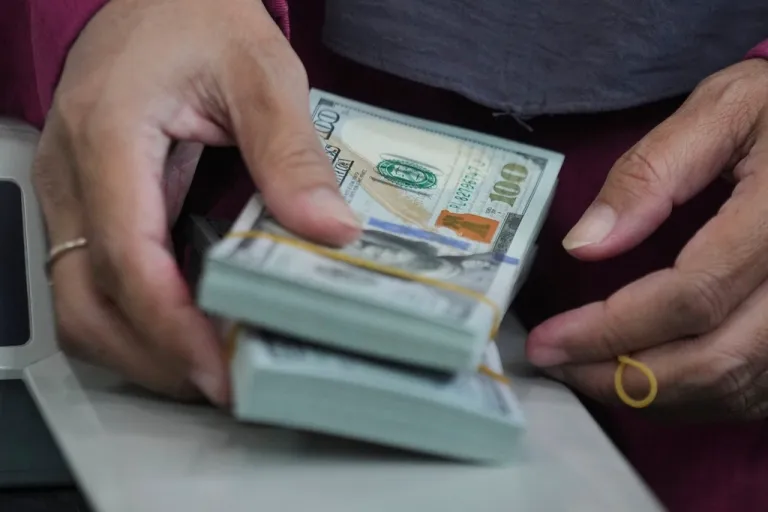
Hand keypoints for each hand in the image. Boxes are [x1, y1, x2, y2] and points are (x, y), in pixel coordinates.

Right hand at [32, 0, 359, 404]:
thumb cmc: (195, 15)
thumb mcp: (260, 73)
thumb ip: (290, 153)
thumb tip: (326, 229)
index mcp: (107, 135)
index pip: (126, 257)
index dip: (170, 325)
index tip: (218, 366)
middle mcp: (72, 172)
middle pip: (86, 301)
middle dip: (153, 356)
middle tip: (222, 380)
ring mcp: (71, 191)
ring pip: (81, 301)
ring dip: (142, 346)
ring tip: (209, 363)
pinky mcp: (88, 202)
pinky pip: (96, 279)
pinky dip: (139, 317)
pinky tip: (189, 323)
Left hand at [526, 58, 767, 418]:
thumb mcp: (720, 111)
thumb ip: (651, 173)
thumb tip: (584, 245)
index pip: (692, 295)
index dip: (612, 329)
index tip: (547, 340)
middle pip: (715, 359)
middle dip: (621, 376)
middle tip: (556, 365)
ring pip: (737, 386)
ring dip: (652, 395)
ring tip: (585, 374)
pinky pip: (758, 390)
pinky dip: (695, 396)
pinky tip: (645, 378)